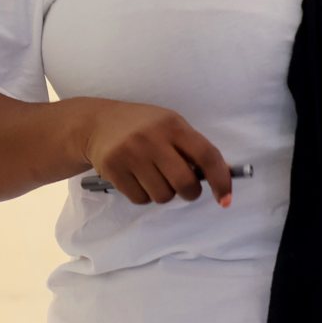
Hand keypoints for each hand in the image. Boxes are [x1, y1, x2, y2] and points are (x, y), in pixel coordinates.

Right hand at [80, 100, 232, 207]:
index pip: (207, 155)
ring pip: (162, 196)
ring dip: (163, 193)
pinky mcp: (113, 169)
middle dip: (189, 193)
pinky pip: (140, 199)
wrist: (96, 123)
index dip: (221, 180)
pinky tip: (136, 179)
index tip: (225, 198)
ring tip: (153, 177)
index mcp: (173, 125)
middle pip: (184, 183)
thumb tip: (220, 176)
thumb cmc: (142, 126)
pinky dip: (143, 195)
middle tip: (183, 188)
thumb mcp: (169, 125)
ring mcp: (131, 154)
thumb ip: (192, 148)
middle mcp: (152, 138)